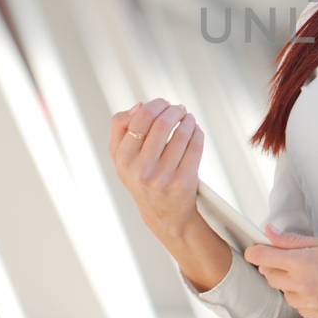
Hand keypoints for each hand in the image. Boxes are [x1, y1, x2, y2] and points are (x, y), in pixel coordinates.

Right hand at [109, 98, 204, 236]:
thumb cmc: (142, 177)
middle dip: (173, 110)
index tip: (163, 104)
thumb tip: (140, 105)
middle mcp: (141, 169)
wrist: (164, 213)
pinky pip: (195, 146)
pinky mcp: (183, 182)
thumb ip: (121, 129)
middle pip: (161, 123)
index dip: (155, 105)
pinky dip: (197, 132)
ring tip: (188, 117)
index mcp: (123, 159)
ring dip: (188, 119)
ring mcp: (163, 177)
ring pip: (181, 133)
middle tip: (179, 108)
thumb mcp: (122, 158)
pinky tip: (195, 129)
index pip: (138, 119)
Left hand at [245, 226, 317, 317]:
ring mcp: (309, 305)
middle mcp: (302, 287)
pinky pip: (300, 306)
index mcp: (303, 264)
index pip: (261, 258)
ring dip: (290, 283)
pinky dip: (304, 297)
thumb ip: (294, 241)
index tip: (258, 248)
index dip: (256, 251)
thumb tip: (270, 232)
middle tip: (293, 257)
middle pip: (269, 276)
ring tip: (315, 273)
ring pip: (284, 293)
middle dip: (274, 265)